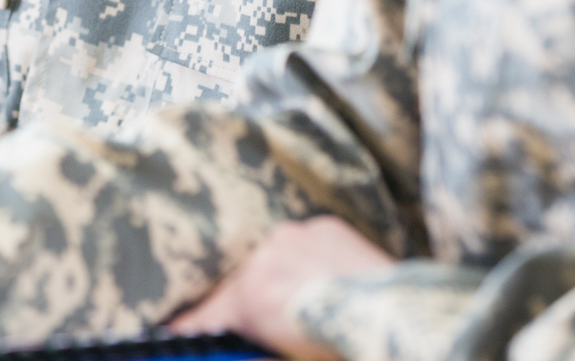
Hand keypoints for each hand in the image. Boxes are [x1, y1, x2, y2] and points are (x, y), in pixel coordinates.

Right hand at [168, 216, 394, 359]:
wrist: (404, 320)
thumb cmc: (340, 348)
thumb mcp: (287, 358)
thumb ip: (256, 350)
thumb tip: (242, 346)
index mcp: (249, 297)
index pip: (204, 316)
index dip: (189, 328)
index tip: (171, 333)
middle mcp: (264, 256)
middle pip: (239, 284)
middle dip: (241, 305)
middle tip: (256, 323)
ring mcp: (296, 235)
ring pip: (272, 259)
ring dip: (276, 280)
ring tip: (298, 306)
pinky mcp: (326, 226)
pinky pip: (304, 245)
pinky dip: (306, 263)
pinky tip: (325, 285)